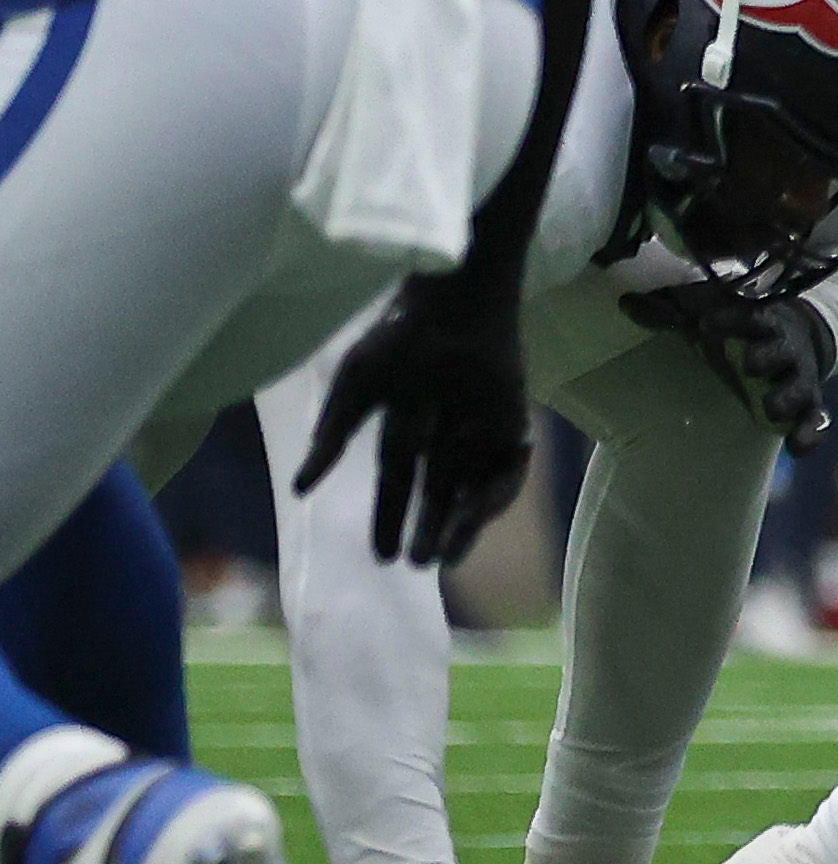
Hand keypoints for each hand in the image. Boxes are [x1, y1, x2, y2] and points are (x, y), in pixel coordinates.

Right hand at [293, 276, 536, 566]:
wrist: (457, 299)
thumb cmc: (400, 336)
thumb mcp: (355, 387)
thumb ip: (331, 436)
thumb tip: (298, 488)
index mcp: (407, 427)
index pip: (397, 484)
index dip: (389, 520)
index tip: (381, 557)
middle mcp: (444, 435)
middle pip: (437, 495)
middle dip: (426, 530)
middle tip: (413, 564)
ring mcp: (481, 430)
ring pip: (472, 490)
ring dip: (460, 525)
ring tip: (443, 556)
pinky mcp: (513, 422)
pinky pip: (507, 471)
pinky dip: (494, 496)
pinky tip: (476, 516)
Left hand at [622, 280, 837, 449]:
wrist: (800, 331)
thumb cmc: (740, 323)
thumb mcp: (712, 311)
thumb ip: (671, 310)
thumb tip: (624, 303)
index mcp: (760, 321)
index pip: (749, 316)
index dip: (732, 319)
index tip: (707, 323)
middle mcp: (783, 349)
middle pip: (780, 351)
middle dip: (767, 357)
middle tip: (748, 363)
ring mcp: (797, 378)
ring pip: (800, 388)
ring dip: (787, 398)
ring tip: (770, 408)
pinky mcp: (808, 404)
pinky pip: (816, 420)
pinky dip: (809, 433)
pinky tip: (796, 447)